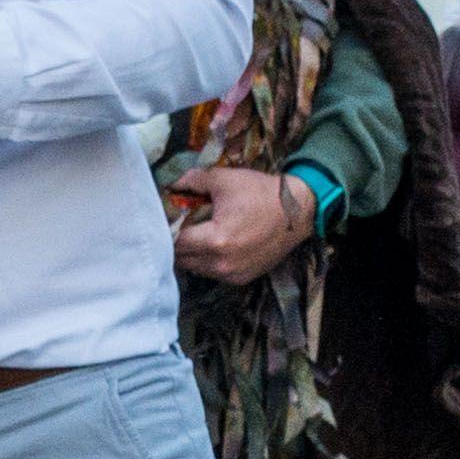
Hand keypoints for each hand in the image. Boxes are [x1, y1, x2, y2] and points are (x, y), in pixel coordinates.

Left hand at [168, 164, 317, 285]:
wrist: (297, 211)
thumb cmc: (260, 192)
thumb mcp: (224, 179)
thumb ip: (192, 180)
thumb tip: (169, 183)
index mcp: (216, 240)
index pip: (174, 241)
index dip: (165, 228)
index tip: (162, 217)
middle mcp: (222, 264)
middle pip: (180, 259)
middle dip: (173, 242)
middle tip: (173, 225)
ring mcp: (232, 275)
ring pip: (194, 268)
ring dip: (188, 254)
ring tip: (191, 234)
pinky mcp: (241, 279)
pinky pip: (211, 273)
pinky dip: (205, 261)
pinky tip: (208, 245)